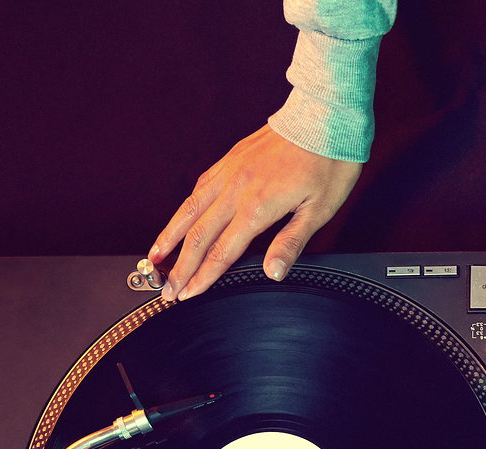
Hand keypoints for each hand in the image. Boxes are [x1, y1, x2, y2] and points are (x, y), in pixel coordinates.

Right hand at [149, 125, 361, 301]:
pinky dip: (185, 208)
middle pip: (198, 235)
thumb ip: (291, 243)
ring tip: (156, 256)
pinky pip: (200, 187)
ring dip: (170, 236)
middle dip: (179, 266)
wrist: (324, 116)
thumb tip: (272, 273)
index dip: (201, 277)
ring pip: (190, 209)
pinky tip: (180, 219)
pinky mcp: (230, 159)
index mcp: (257, 207)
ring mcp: (230, 171)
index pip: (221, 252)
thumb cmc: (329, 163)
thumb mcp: (319, 210)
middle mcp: (236, 189)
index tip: (185, 294)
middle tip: (166, 290)